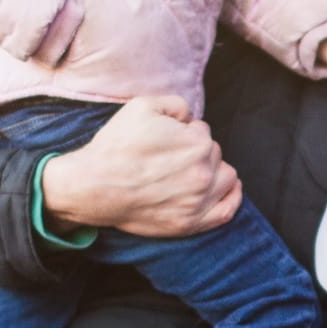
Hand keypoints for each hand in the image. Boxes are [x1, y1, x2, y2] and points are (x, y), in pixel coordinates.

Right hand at [38, 95, 241, 237]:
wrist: (94, 186)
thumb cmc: (116, 146)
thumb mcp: (142, 106)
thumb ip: (176, 104)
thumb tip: (189, 117)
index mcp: (197, 142)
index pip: (202, 130)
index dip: (183, 131)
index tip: (165, 140)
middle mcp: (203, 172)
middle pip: (214, 153)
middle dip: (196, 150)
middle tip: (169, 157)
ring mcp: (199, 200)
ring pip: (225, 177)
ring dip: (214, 170)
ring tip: (191, 171)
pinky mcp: (191, 223)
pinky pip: (227, 211)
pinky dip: (231, 198)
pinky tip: (228, 188)